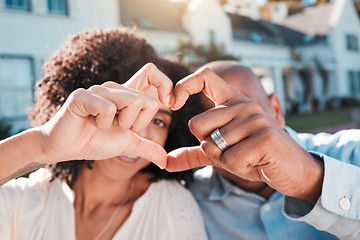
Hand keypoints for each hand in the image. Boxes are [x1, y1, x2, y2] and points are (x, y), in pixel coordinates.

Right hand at [38, 81, 166, 168]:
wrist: (67, 148)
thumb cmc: (95, 141)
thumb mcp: (127, 144)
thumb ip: (147, 148)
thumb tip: (165, 161)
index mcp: (127, 94)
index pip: (152, 73)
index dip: (165, 85)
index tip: (168, 105)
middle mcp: (114, 88)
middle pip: (147, 100)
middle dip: (137, 123)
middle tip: (118, 127)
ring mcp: (98, 90)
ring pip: (132, 101)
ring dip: (121, 123)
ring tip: (103, 125)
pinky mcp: (83, 96)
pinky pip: (108, 109)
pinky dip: (102, 124)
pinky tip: (90, 123)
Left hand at [167, 67, 323, 202]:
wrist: (290, 170)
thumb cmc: (253, 157)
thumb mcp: (220, 153)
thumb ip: (193, 154)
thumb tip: (165, 162)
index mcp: (232, 101)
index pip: (205, 77)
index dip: (184, 85)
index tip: (173, 102)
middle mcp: (243, 104)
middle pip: (196, 124)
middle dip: (208, 147)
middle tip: (233, 149)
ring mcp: (255, 118)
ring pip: (212, 145)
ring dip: (225, 160)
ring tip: (247, 156)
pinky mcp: (265, 136)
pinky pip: (230, 159)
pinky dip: (238, 168)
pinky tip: (255, 162)